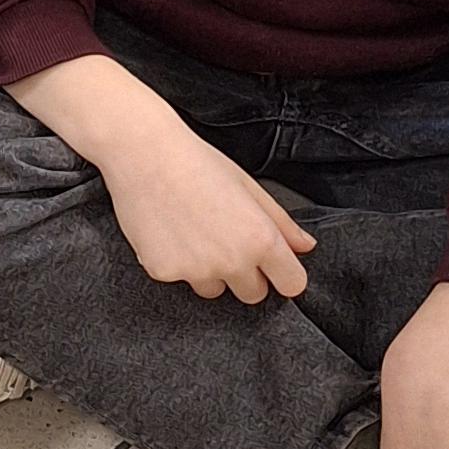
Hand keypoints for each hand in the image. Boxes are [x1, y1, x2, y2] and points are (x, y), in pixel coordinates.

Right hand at [103, 97, 317, 302]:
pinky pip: (180, 280)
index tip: (275, 266)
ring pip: (214, 290)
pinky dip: (177, 263)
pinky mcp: (164, 273)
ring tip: (195, 234)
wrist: (143, 153)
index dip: (284, 274)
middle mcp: (232, 261)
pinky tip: (169, 232)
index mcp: (260, 239)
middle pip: (253, 294)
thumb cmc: (196, 162)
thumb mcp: (248, 186)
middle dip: (247, 276)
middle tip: (227, 241)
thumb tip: (304, 246)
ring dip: (211, 273)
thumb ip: (281, 222)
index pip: (292, 284)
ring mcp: (197, 271)